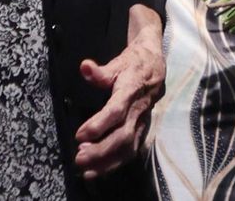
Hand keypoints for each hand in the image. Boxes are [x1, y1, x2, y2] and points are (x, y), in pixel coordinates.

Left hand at [74, 14, 164, 179]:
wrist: (155, 69)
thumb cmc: (132, 65)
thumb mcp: (117, 63)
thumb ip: (100, 71)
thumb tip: (84, 67)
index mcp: (131, 91)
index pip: (116, 111)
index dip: (98, 125)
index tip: (79, 135)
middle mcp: (138, 111)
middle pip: (122, 135)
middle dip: (101, 150)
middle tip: (79, 157)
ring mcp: (141, 123)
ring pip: (127, 148)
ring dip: (107, 162)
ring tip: (86, 170)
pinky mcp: (141, 132)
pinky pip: (130, 152)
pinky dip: (114, 164)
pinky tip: (97, 171)